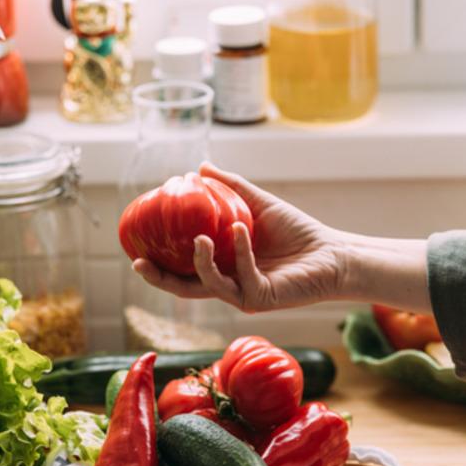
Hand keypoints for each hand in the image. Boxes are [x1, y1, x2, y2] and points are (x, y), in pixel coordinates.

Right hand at [133, 162, 348, 312]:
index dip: (157, 266)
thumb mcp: (257, 204)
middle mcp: (229, 285)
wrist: (331, 252)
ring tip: (201, 237)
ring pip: (210, 285)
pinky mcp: (263, 298)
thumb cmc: (296, 232)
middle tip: (140, 261)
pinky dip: (241, 251)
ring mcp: (244, 295)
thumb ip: (230, 187)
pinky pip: (244, 275)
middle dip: (160, 279)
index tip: (134, 249)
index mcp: (223, 268)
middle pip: (185, 288)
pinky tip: (241, 229)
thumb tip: (198, 167)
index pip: (182, 271)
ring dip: (201, 262)